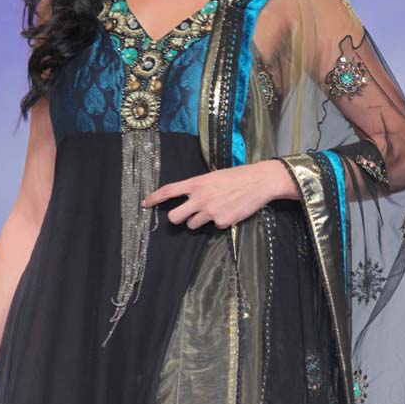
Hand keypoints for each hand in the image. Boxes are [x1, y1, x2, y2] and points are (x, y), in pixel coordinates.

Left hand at [142, 159, 300, 229]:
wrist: (259, 181)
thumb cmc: (237, 176)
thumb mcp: (213, 176)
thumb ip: (199, 187)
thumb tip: (190, 198)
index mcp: (196, 183)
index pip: (169, 191)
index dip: (154, 198)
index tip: (145, 203)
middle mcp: (199, 198)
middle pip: (175, 217)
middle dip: (178, 218)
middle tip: (185, 216)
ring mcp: (210, 211)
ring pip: (193, 225)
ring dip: (200, 221)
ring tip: (216, 209)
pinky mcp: (222, 222)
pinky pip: (214, 226)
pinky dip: (220, 221)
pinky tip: (230, 211)